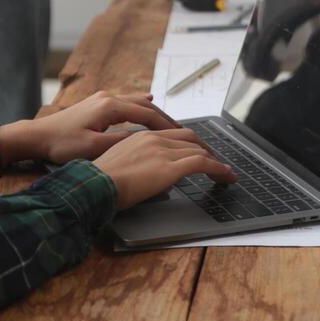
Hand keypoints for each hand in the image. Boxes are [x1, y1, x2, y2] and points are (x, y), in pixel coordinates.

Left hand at [0, 91, 179, 165]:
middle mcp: (108, 98)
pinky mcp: (96, 104)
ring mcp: (101, 99)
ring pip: (135, 102)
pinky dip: (140, 106)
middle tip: (182, 129)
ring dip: (153, 112)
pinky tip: (148, 102)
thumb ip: (120, 141)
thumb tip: (144, 140)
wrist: (36, 136)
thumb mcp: (93, 148)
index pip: (147, 114)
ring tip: (170, 122)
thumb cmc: (61, 144)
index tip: (182, 135)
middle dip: (164, 117)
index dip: (166, 125)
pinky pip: (125, 102)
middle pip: (144, 106)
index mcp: (109, 107)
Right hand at [95, 128, 235, 209]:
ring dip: (216, 162)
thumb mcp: (118, 163)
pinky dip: (217, 169)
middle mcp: (154, 139)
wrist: (94, 185)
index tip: (199, 151)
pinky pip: (201, 164)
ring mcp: (162, 152)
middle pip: (190, 138)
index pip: (174, 134)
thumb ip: (134, 161)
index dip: (191, 143)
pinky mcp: (169, 168)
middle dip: (207, 149)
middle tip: (216, 161)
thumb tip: (144, 172)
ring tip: (225, 173)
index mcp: (141, 136)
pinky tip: (225, 176)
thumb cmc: (100, 181)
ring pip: (198, 151)